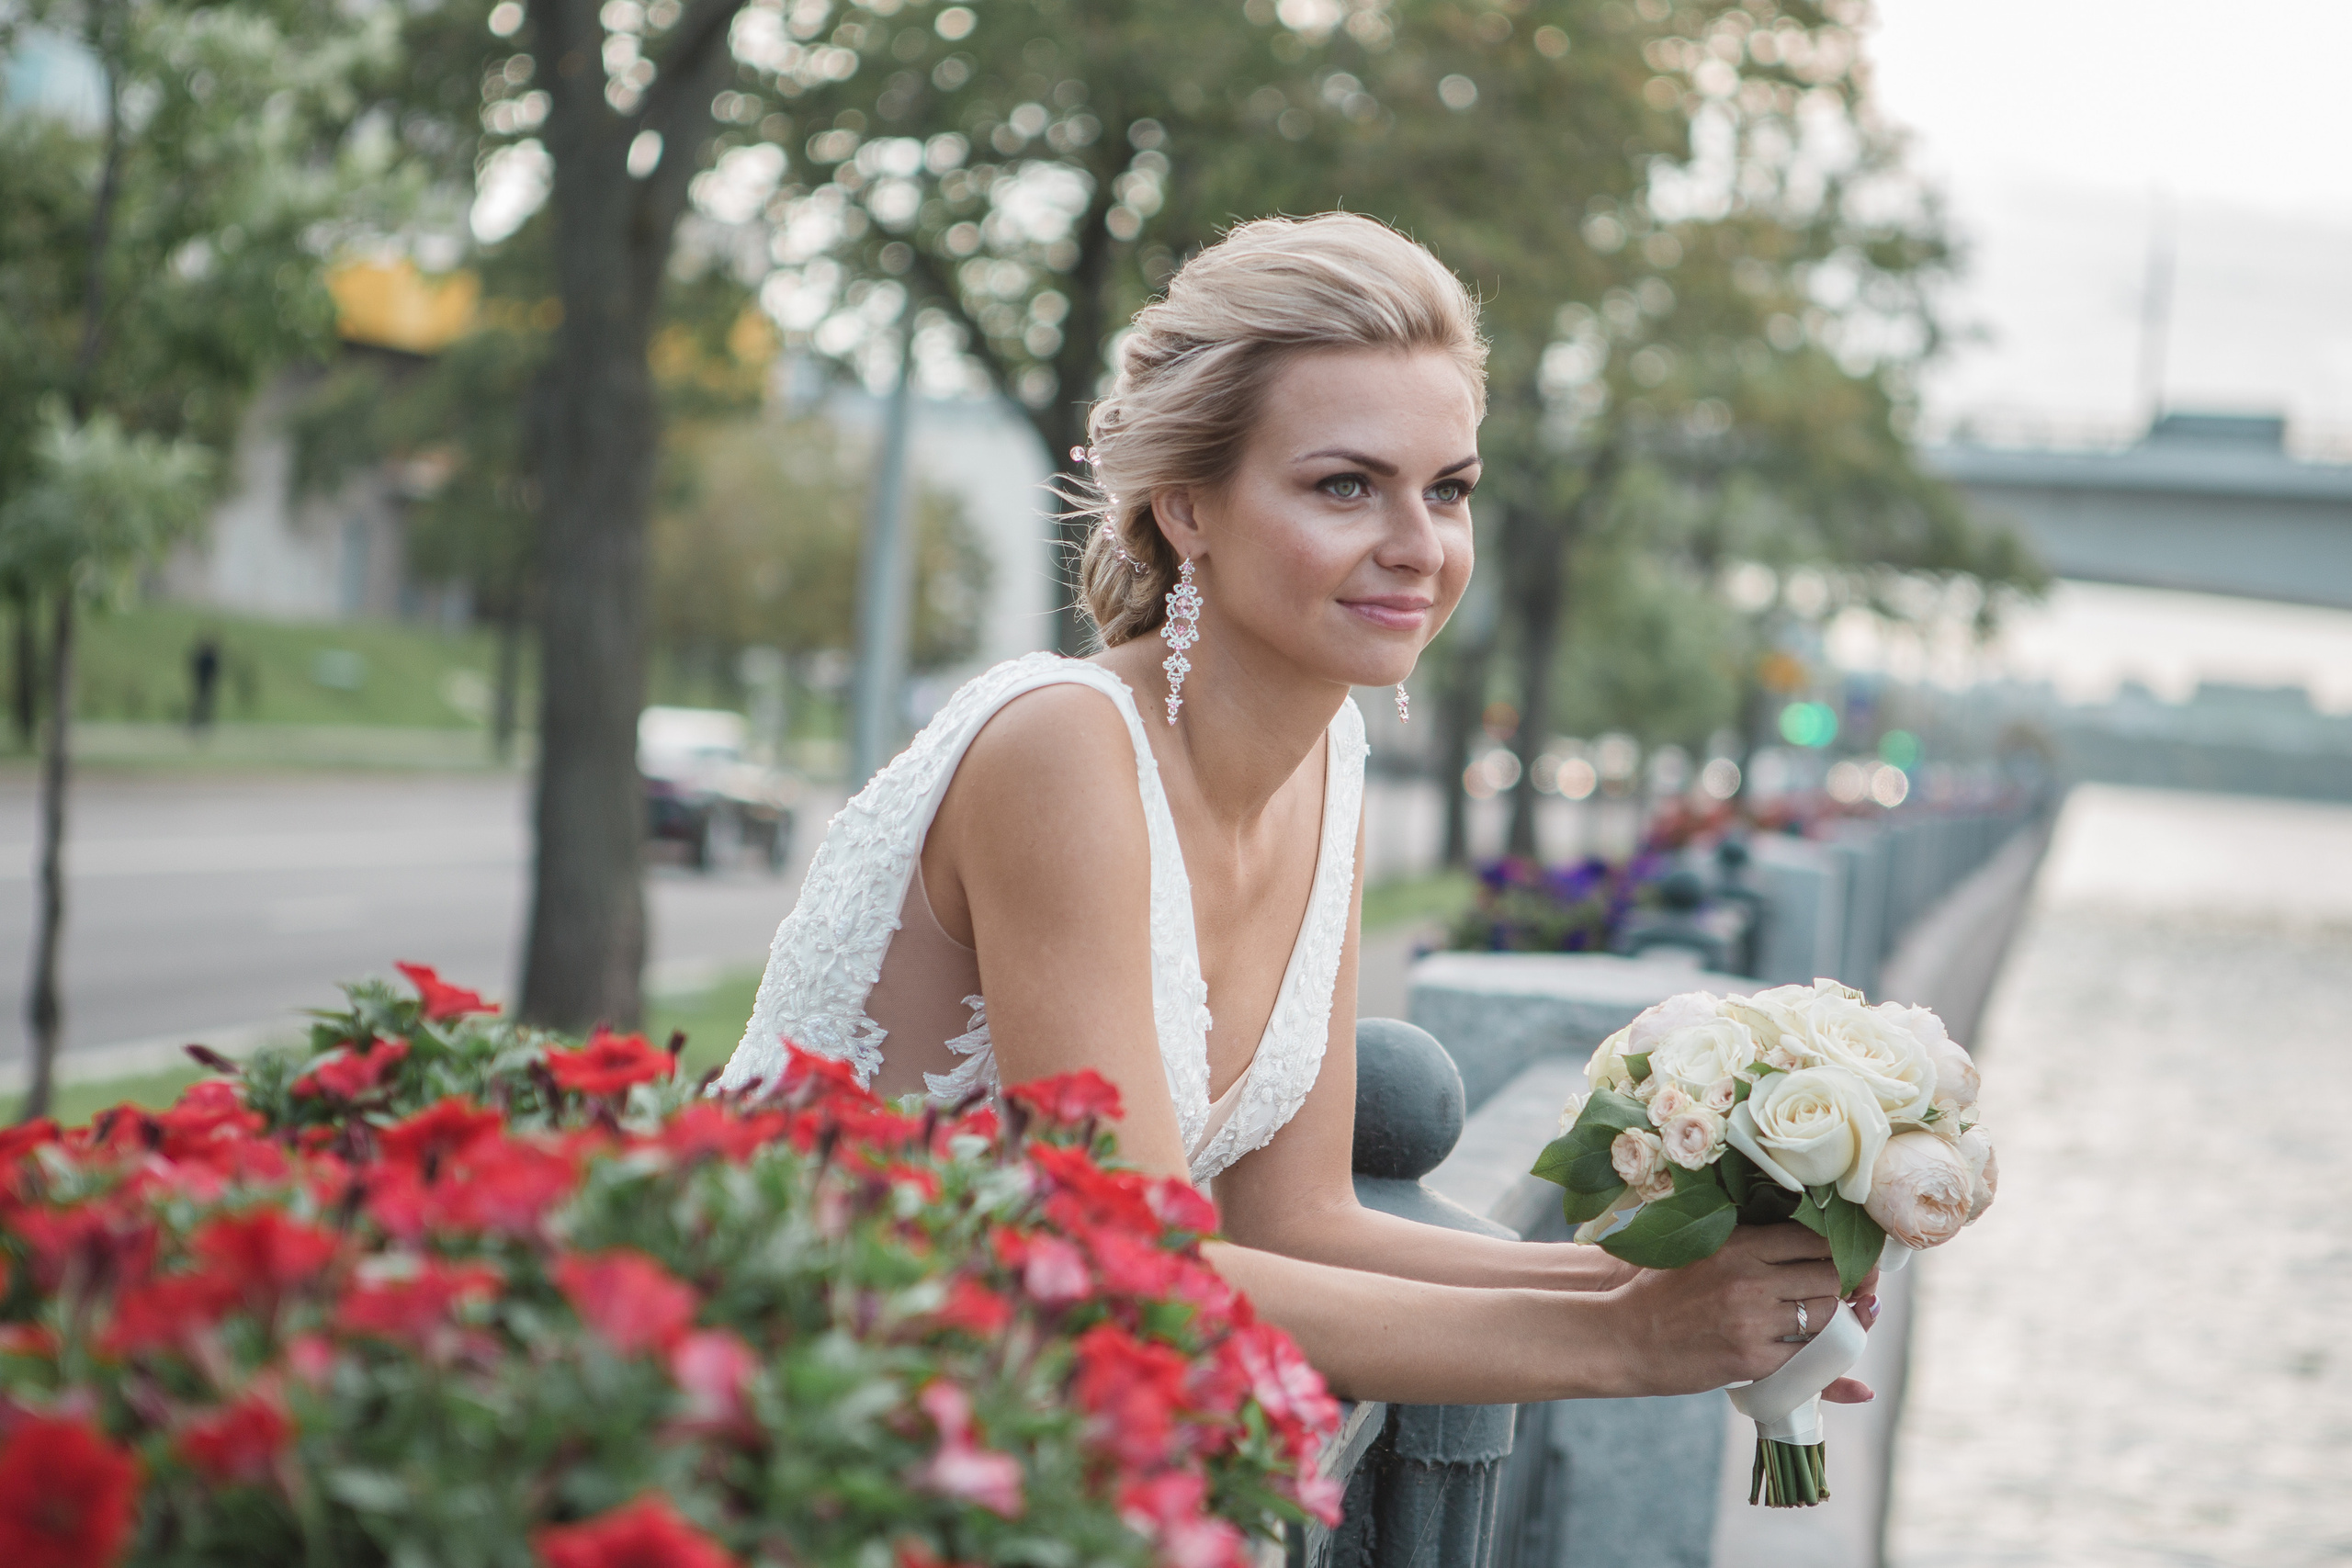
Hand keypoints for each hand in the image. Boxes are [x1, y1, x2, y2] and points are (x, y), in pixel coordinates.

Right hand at [1596, 1224, 1873, 1400]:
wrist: (1624, 1337)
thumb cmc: (1660, 1291)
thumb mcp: (1702, 1251)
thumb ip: (1750, 1244)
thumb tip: (1806, 1244)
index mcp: (1738, 1243)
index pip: (1813, 1238)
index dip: (1843, 1250)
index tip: (1851, 1259)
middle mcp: (1749, 1276)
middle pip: (1829, 1276)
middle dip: (1846, 1286)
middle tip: (1851, 1293)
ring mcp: (1751, 1319)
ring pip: (1825, 1316)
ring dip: (1835, 1321)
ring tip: (1829, 1322)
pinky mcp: (1752, 1358)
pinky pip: (1809, 1357)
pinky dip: (1821, 1357)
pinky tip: (1816, 1353)